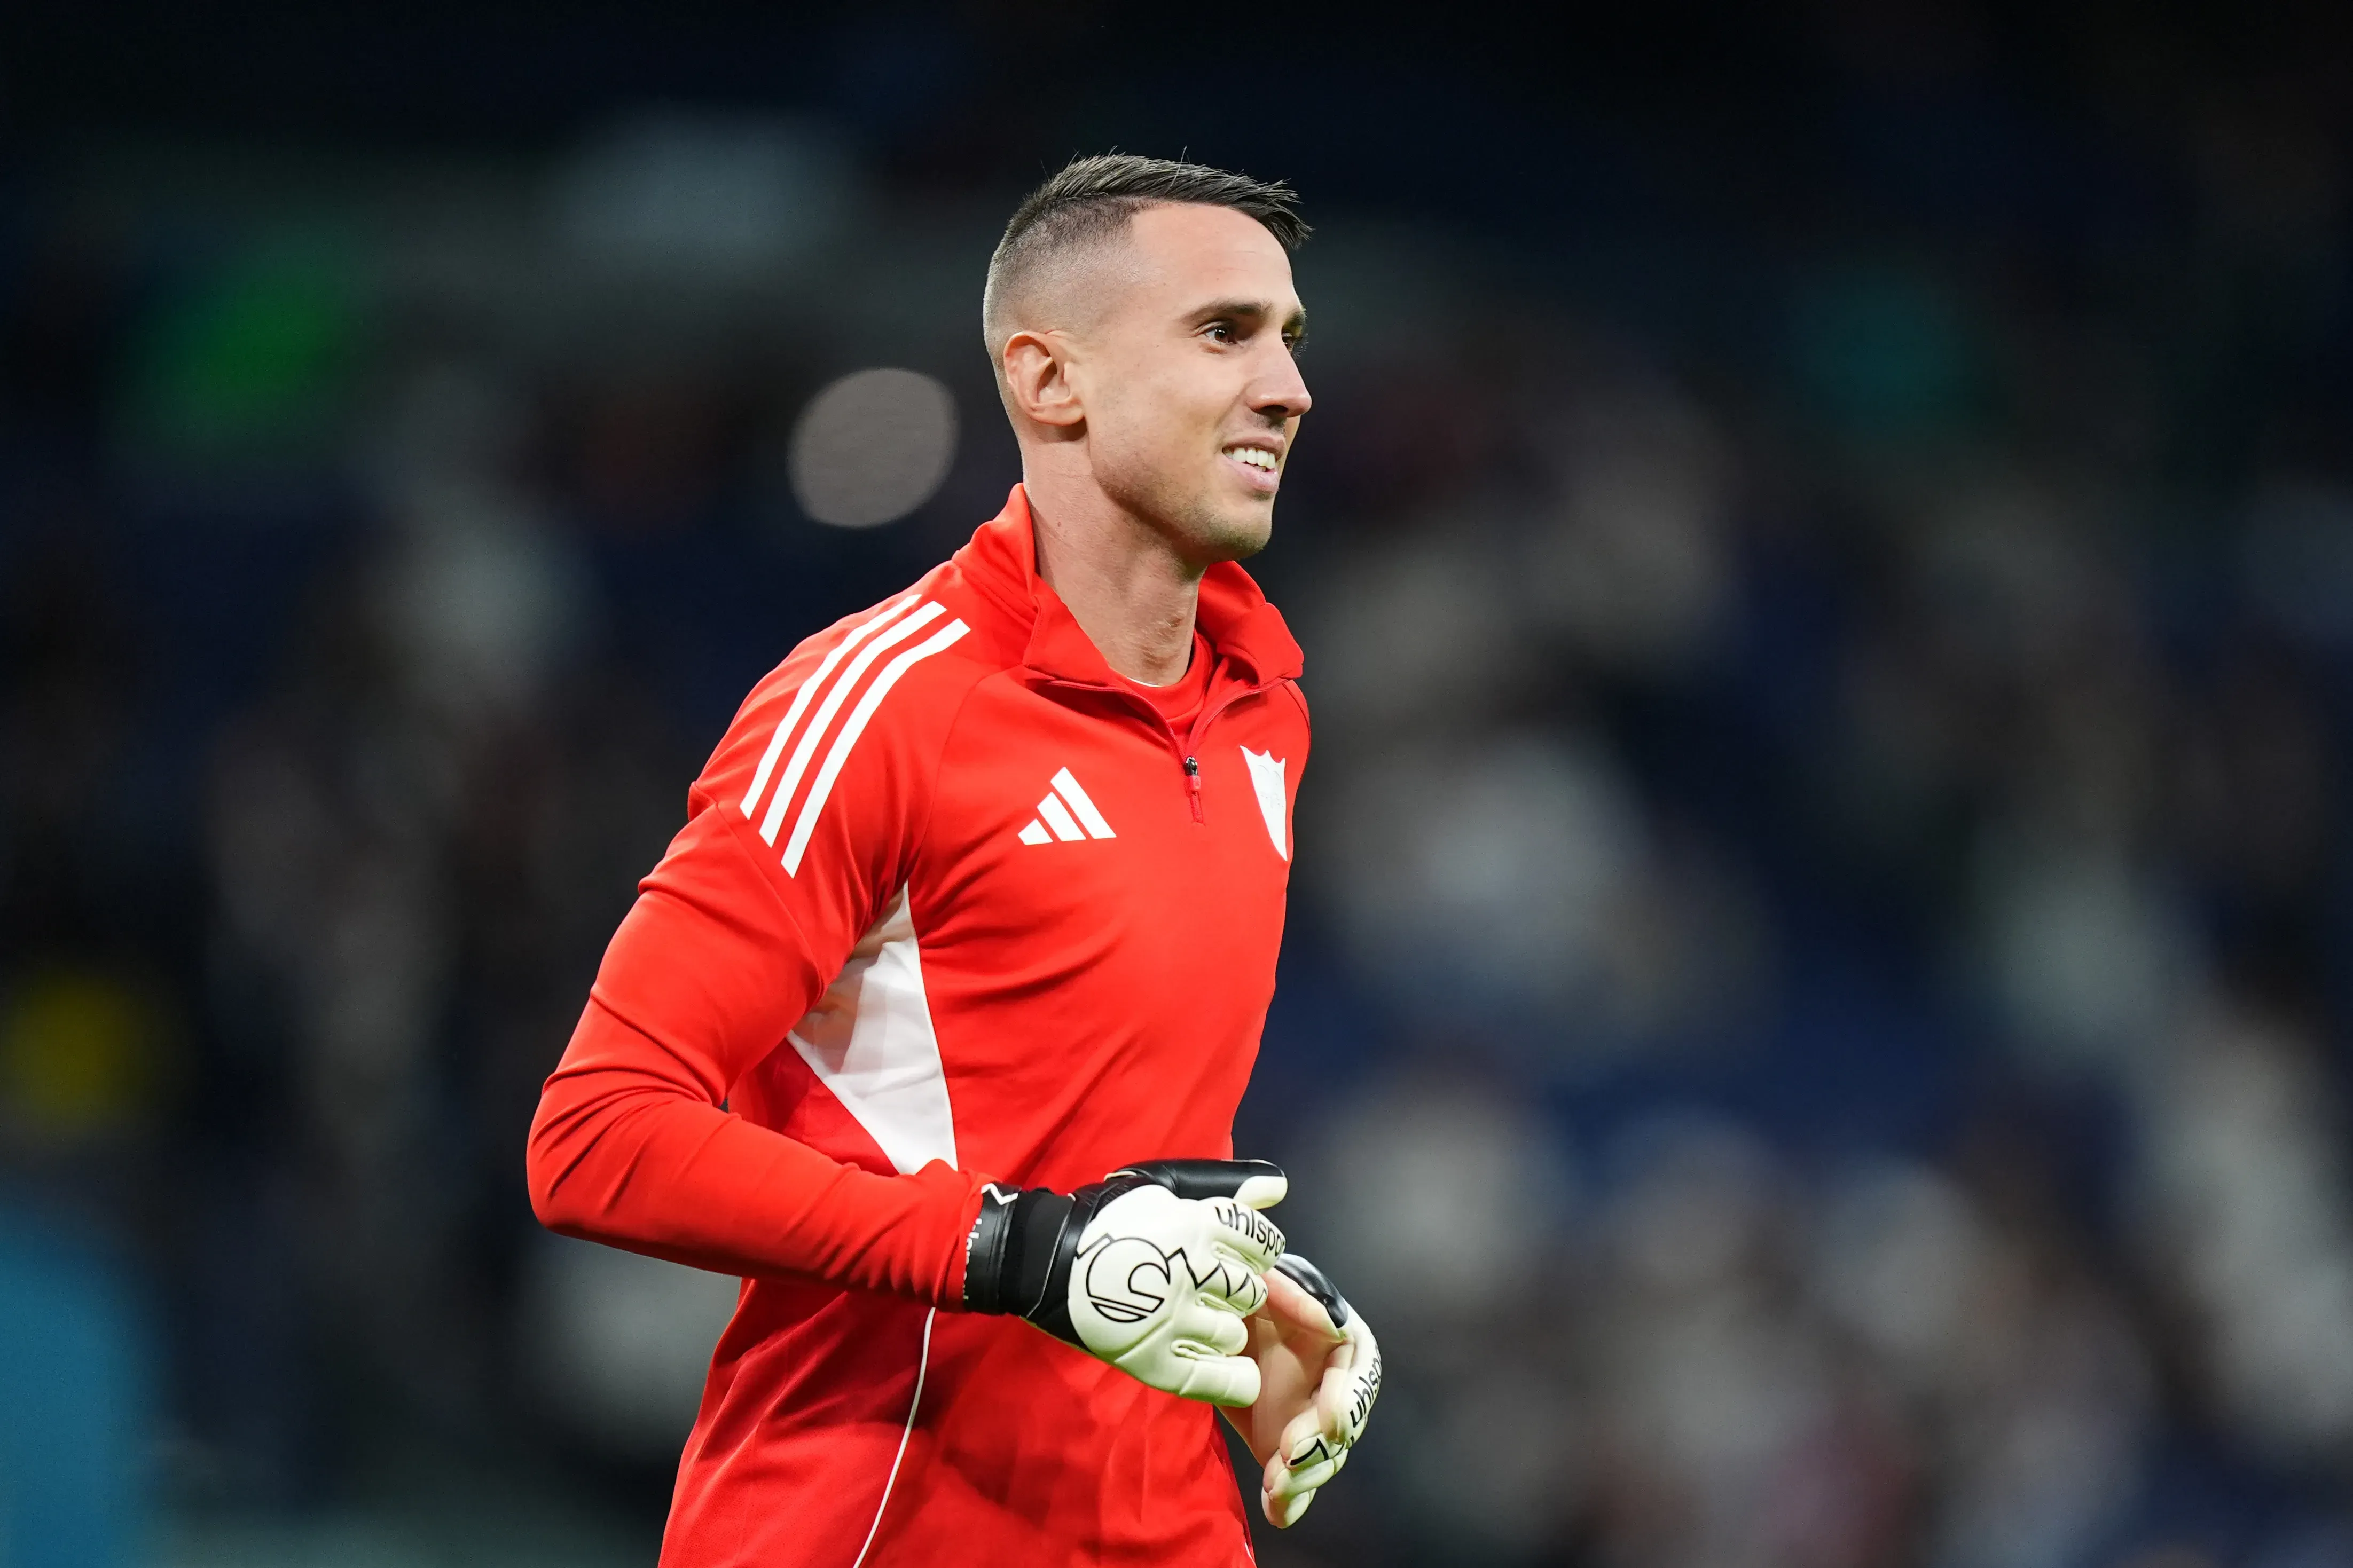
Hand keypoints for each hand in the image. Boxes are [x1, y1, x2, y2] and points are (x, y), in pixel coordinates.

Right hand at [962, 1158, 1288, 1405]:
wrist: (1044, 1262)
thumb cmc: (1105, 1220)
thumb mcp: (1163, 1188)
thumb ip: (1225, 1187)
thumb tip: (1278, 1185)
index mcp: (1197, 1225)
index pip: (1262, 1242)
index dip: (1254, 1252)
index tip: (1234, 1257)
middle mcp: (1192, 1271)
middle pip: (1251, 1291)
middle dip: (1237, 1292)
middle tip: (1209, 1292)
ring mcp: (1175, 1320)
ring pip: (1236, 1334)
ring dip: (1224, 1331)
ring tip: (1196, 1324)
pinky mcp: (1158, 1363)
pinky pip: (1223, 1380)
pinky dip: (1232, 1377)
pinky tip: (1218, 1364)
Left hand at [1224, 1255, 1382, 1526]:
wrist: (1206, 1320)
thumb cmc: (1242, 1292)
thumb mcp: (1261, 1280)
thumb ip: (1294, 1292)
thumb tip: (1334, 1324)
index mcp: (1341, 1340)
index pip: (1359, 1375)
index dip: (1347, 1401)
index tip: (1332, 1422)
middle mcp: (1333, 1384)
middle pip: (1344, 1425)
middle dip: (1323, 1448)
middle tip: (1291, 1456)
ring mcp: (1310, 1418)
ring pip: (1323, 1457)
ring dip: (1303, 1477)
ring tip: (1275, 1487)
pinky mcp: (1285, 1445)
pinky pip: (1296, 1479)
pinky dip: (1289, 1499)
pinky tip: (1277, 1510)